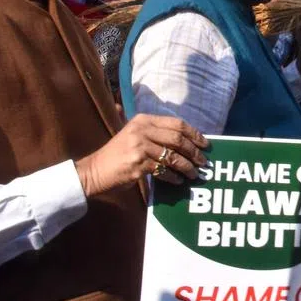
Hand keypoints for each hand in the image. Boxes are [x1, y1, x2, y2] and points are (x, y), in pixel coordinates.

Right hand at [75, 114, 208, 194]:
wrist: (94, 171)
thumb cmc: (118, 154)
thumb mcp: (135, 135)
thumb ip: (156, 134)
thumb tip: (188, 140)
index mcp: (144, 120)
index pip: (177, 124)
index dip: (195, 134)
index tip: (206, 144)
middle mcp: (142, 130)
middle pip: (178, 139)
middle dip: (194, 152)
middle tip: (203, 162)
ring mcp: (139, 147)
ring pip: (173, 156)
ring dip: (187, 167)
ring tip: (194, 174)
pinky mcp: (137, 165)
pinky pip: (163, 170)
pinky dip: (173, 177)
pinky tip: (178, 180)